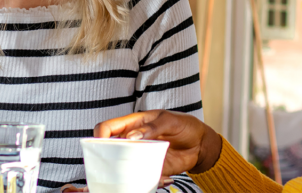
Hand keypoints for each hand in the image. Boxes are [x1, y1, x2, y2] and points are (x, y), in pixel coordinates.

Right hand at [94, 110, 222, 174]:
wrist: (200, 144)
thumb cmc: (184, 125)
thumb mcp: (169, 120)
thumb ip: (150, 127)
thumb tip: (131, 137)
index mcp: (133, 124)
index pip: (108, 128)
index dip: (100, 135)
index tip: (101, 144)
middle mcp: (132, 141)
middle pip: (110, 150)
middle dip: (108, 158)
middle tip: (119, 163)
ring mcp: (140, 156)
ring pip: (123, 167)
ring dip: (128, 173)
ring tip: (146, 171)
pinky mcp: (149, 169)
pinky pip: (141, 177)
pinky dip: (148, 181)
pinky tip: (165, 178)